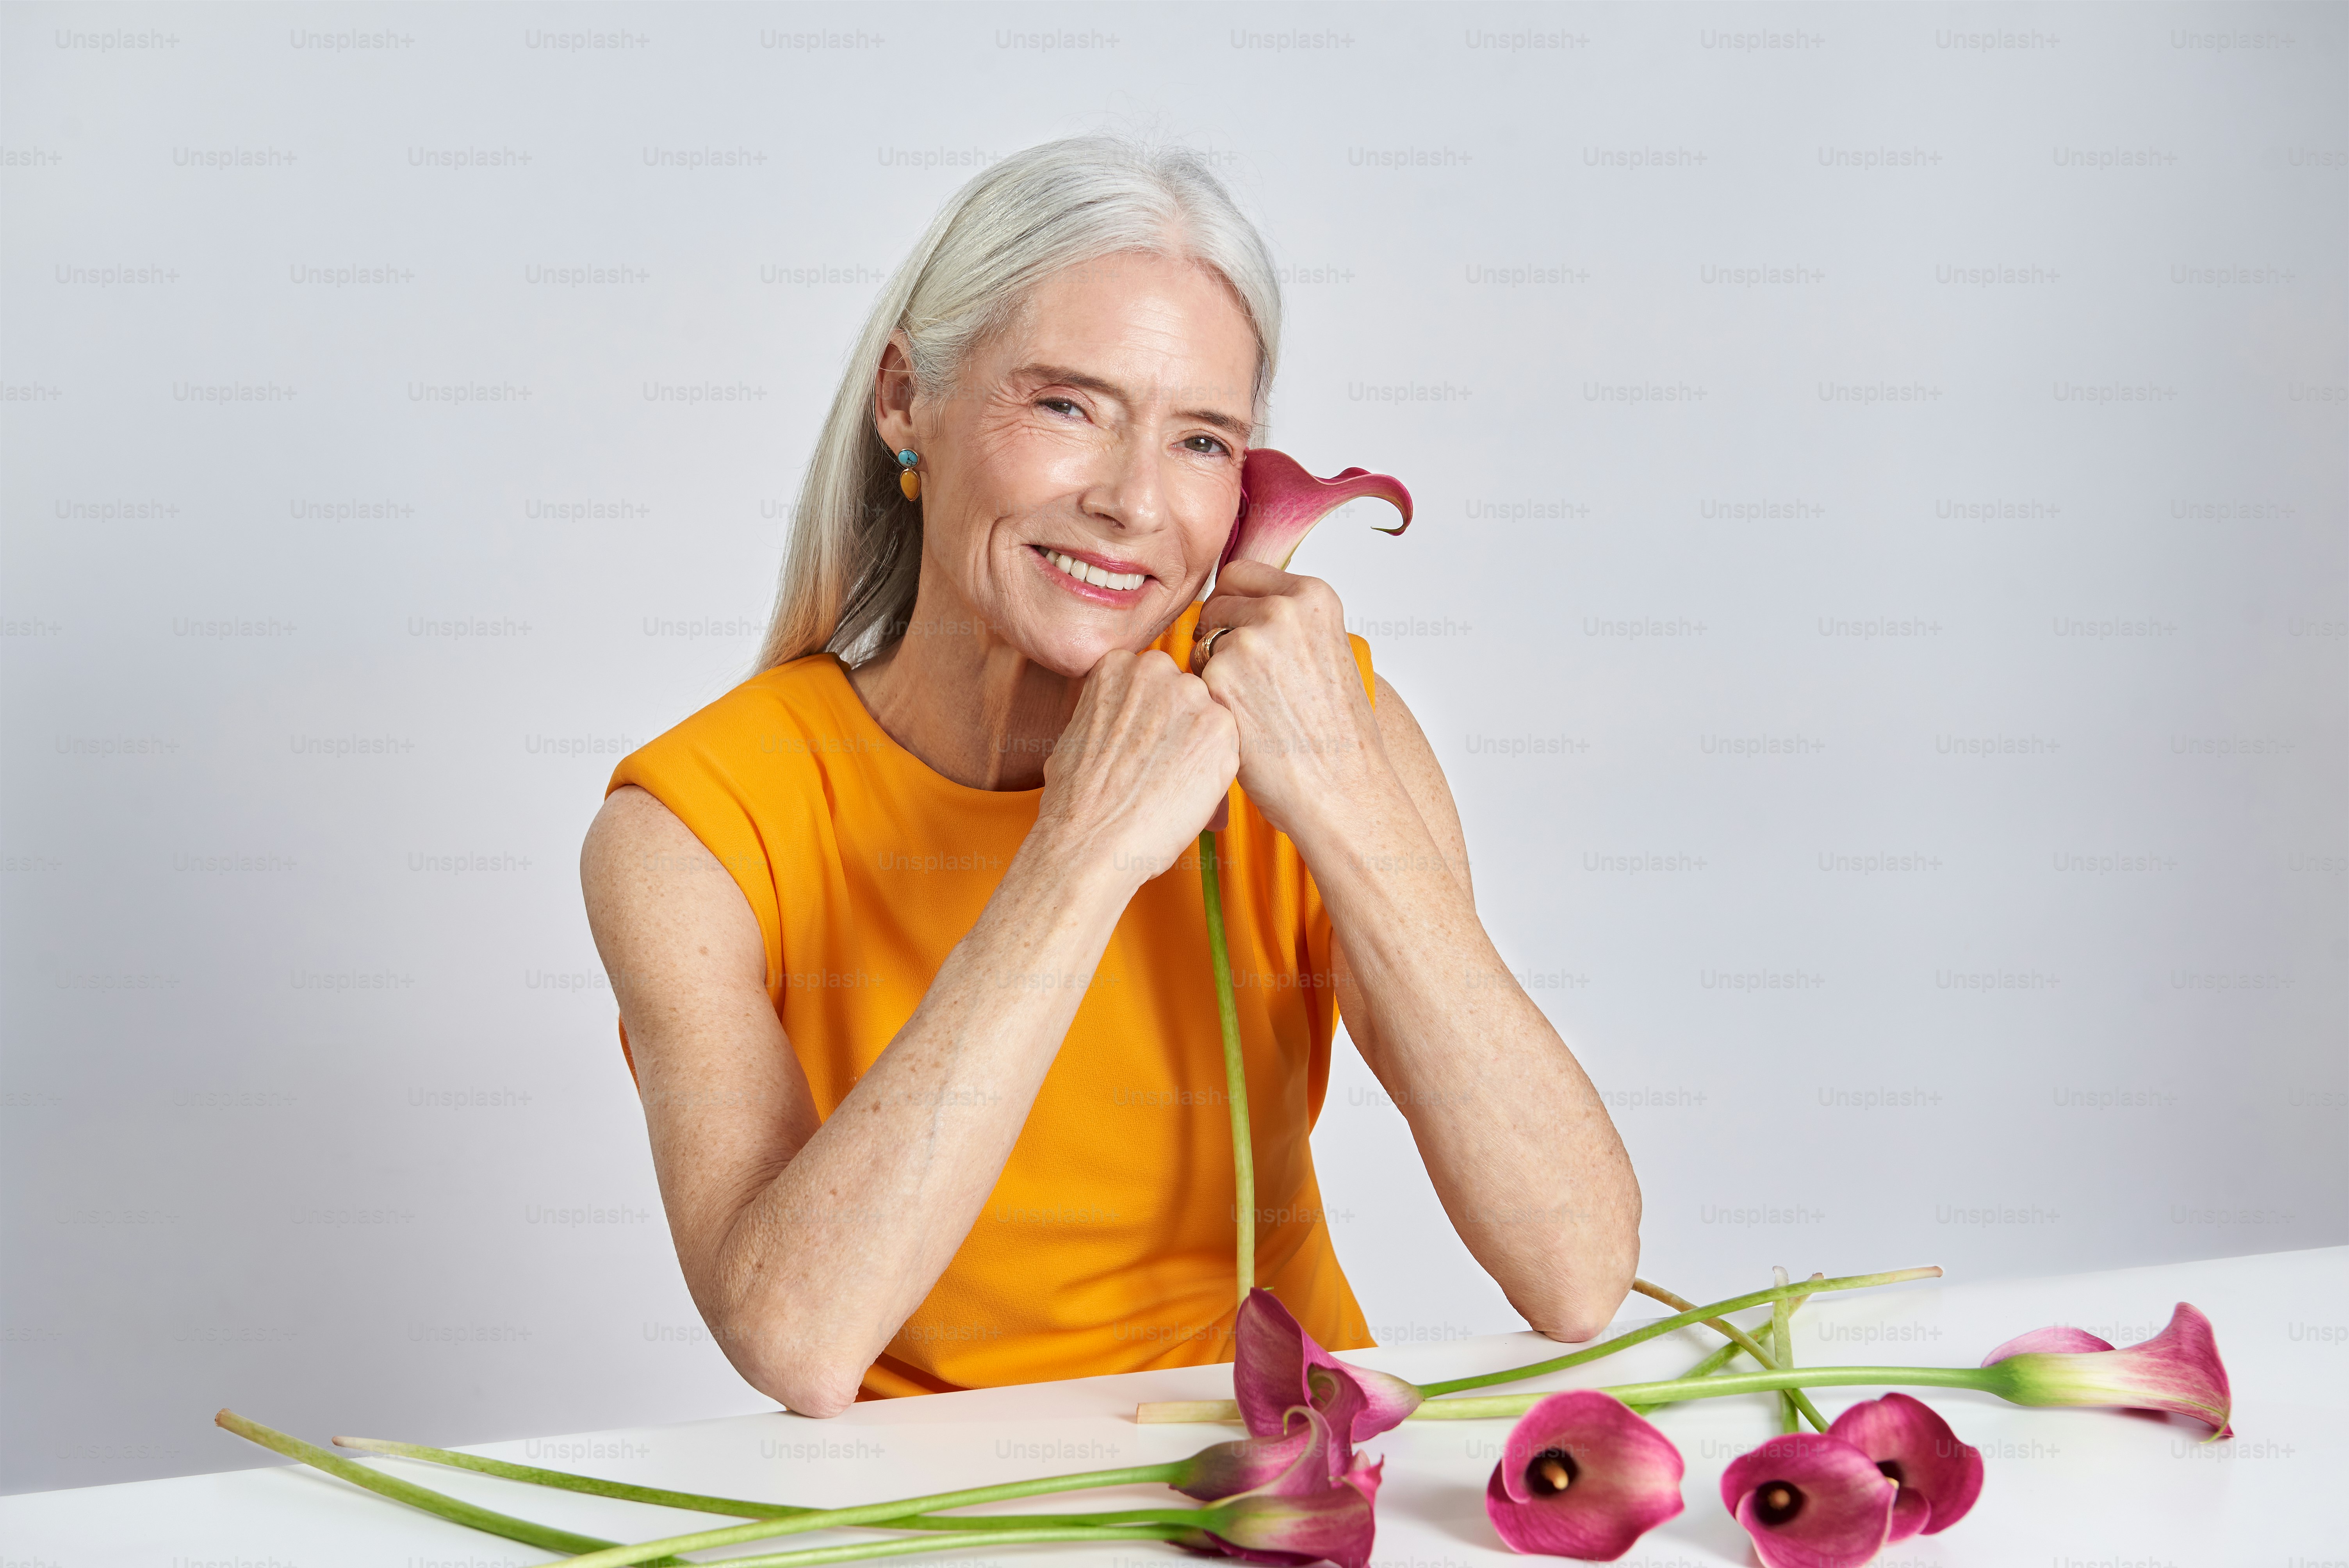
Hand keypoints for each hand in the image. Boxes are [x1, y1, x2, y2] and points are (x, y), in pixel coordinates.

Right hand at [1034, 649, 1237, 887]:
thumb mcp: (1081, 730)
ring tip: (1171, 781)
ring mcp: (1192, 697)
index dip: (1152, 714)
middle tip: (1160, 763)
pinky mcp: (1221, 730)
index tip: (1143, 739)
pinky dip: (1214, 771)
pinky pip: (1227, 747)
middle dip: (1179, 725)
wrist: (1090, 840)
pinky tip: (1186, 791)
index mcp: (1118, 664)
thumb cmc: (1078, 798)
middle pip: (1184, 692)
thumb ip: (1116, 709)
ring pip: (1208, 718)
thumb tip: (1137, 717)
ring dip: (1198, 747)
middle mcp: (1157, 669)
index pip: (1154, 678)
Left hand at [1195, 561, 1387, 840]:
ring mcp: (1248, 641)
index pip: (1240, 573)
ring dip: (1211, 668)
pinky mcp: (1218, 677)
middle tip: (1245, 680)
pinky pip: (1192, 677)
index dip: (1233, 605)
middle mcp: (1281, 609)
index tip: (1241, 633)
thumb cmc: (1336, 734)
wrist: (1341, 789)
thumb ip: (1288, 621)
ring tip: (1250, 707)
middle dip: (1219, 635)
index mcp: (1313, 596)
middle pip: (1216, 603)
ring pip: (1201, 640)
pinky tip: (1239, 725)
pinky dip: (1206, 700)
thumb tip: (1242, 605)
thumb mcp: (1327, 651)